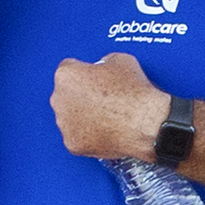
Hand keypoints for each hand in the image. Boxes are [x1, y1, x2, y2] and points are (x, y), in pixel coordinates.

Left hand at [52, 52, 169, 162]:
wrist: (146, 123)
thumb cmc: (135, 94)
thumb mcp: (122, 60)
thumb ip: (103, 62)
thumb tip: (103, 67)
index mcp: (67, 75)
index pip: (69, 69)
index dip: (84, 72)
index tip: (92, 77)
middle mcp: (58, 99)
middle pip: (66, 94)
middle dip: (81, 95)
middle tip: (103, 98)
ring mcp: (63, 123)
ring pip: (70, 117)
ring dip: (82, 115)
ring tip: (107, 115)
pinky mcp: (72, 143)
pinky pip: (77, 136)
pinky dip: (88, 135)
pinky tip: (105, 129)